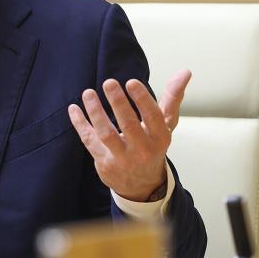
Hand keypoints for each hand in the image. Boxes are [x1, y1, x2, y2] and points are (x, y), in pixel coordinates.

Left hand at [68, 69, 190, 201]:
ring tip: (88, 93)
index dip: (143, 99)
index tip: (131, 82)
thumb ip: (172, 97)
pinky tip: (74, 108)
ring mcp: (121, 158)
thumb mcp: (166, 125)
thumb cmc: (153, 145)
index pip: (153, 117)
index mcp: (160, 138)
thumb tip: (184, 72)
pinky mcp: (103, 162)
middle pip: (129, 125)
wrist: (142, 185)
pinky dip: (80, 124)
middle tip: (109, 82)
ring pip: (106, 134)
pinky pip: (89, 140)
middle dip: (118, 103)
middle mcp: (142, 150)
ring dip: (95, 112)